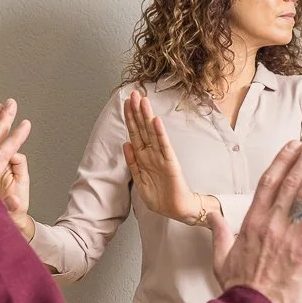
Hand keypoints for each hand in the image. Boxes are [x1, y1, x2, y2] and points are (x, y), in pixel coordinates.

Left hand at [122, 91, 202, 222]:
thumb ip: (132, 163)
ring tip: (143, 101)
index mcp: (143, 158)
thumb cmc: (160, 196)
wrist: (176, 210)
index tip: (126, 103)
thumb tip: (125, 144)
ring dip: (147, 117)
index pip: (135, 133)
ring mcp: (161, 157)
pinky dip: (159, 134)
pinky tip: (156, 122)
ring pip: (152, 133)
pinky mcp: (170, 163)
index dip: (130, 118)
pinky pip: (164, 146)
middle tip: (134, 93)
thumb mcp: (140, 180)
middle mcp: (152, 154)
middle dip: (137, 111)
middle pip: (142, 129)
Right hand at [208, 137, 301, 302]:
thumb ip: (219, 235)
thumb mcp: (220, 260)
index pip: (268, 183)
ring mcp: (290, 236)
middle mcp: (271, 225)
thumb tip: (212, 217)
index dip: (283, 161)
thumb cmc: (239, 291)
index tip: (294, 145)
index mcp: (251, 224)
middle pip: (291, 182)